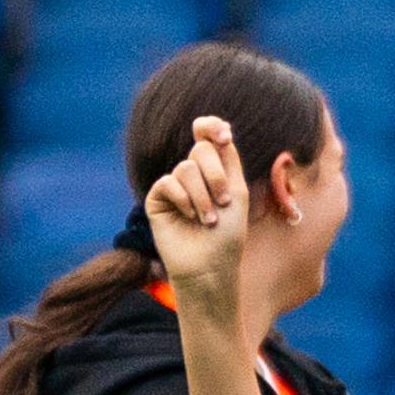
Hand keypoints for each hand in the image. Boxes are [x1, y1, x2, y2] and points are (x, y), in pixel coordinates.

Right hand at [143, 113, 248, 307]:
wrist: (210, 266)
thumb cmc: (228, 236)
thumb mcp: (237, 193)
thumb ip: (228, 160)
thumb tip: (220, 130)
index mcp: (214, 171)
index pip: (207, 136)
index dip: (212, 127)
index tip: (225, 136)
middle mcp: (193, 175)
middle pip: (201, 150)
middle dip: (216, 176)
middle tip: (224, 203)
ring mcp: (174, 186)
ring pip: (186, 168)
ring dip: (203, 196)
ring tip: (208, 220)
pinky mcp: (157, 199)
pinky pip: (168, 182)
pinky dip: (184, 200)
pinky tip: (190, 218)